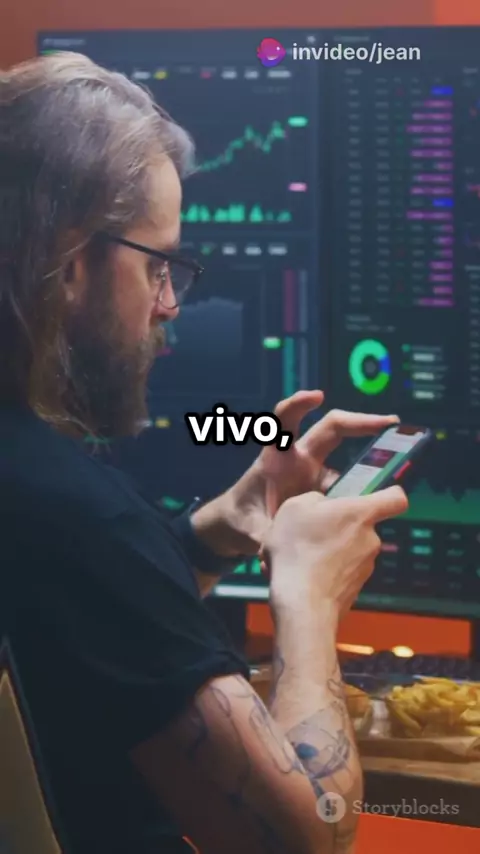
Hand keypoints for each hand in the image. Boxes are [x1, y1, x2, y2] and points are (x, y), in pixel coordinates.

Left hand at [226, 392, 398, 551]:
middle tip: (392, 423)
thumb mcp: (251, 528)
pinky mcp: (326, 492)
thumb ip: (264, 536)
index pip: (286, 421)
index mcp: (278, 458)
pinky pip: (351, 491)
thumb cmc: (242, 518)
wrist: (241, 527)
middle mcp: (301, 459)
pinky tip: (383, 507)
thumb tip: (275, 545)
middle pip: (332, 429)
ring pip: (349, 465)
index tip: (317, 396)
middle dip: (362, 422)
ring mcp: (316, 474)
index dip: (299, 405)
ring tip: (400, 473)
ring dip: (373, 468)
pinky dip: (366, 499)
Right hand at [263, 487, 407, 619]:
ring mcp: (365, 568)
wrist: (303, 604)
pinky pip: (339, 574)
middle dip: (337, 528)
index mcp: (362, 514)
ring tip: (297, 559)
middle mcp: (371, 540)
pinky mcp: (354, 591)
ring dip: (326, 552)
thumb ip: (315, 500)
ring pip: (347, 552)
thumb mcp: (295, 507)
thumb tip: (323, 507)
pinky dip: (323, 573)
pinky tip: (300, 577)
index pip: (395, 499)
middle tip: (308, 534)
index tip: (373, 497)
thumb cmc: (300, 548)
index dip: (388, 495)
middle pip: (360, 527)